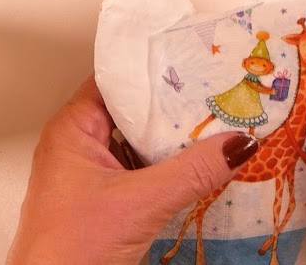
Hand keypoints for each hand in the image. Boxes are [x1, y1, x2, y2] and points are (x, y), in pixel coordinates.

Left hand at [7, 78, 258, 264]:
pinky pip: (143, 169)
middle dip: (174, 104)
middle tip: (215, 91)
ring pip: (140, 141)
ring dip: (173, 138)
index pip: (118, 79)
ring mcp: (93, 174)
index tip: (194, 59)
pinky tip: (197, 167)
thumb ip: (192, 172)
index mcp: (73, 129)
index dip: (155, 67)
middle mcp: (79, 145)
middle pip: (134, 110)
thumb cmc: (67, 252)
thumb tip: (238, 144)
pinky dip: (169, 166)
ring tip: (214, 124)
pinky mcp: (106, 199)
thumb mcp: (141, 204)